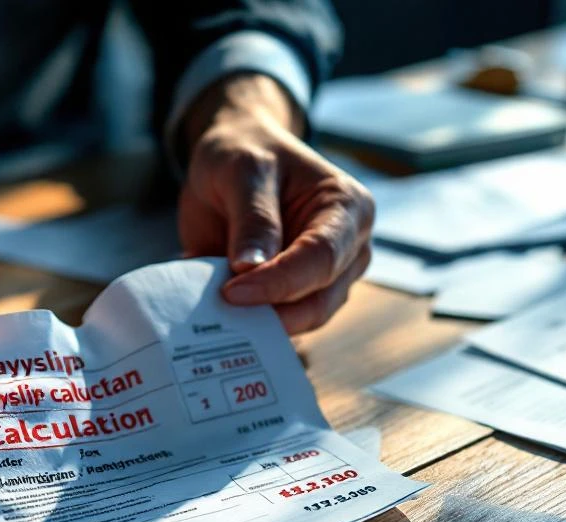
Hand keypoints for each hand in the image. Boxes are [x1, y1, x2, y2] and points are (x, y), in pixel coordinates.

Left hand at [179, 74, 374, 333]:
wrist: (233, 154)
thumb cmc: (246, 152)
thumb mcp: (244, 171)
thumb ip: (252, 219)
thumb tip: (250, 269)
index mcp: (347, 208)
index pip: (321, 257)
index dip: (280, 281)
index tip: (233, 292)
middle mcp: (347, 247)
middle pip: (320, 299)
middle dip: (272, 311)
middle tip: (222, 312)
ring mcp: (326, 275)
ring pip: (303, 319)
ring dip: (261, 324)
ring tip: (218, 317)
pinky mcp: (296, 294)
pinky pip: (280, 322)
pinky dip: (251, 326)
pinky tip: (221, 321)